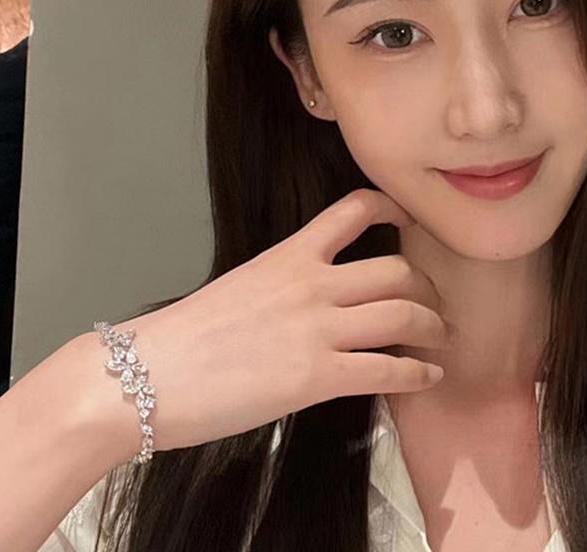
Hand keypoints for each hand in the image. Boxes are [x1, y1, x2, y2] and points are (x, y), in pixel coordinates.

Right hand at [114, 188, 452, 453]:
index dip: (391, 210)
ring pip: (403, 315)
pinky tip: (429, 376)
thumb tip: (308, 307)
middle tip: (436, 306)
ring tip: (442, 339)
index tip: (409, 220)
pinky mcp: (317, 377)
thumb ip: (281, 289)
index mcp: (288, 256)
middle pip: (396, 271)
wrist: (144, 375)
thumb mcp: (238, 290)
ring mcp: (317, 329)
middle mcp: (311, 284)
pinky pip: (388, 370)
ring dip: (433, 328)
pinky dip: (418, 373)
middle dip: (427, 289)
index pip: (352, 211)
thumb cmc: (181, 339)